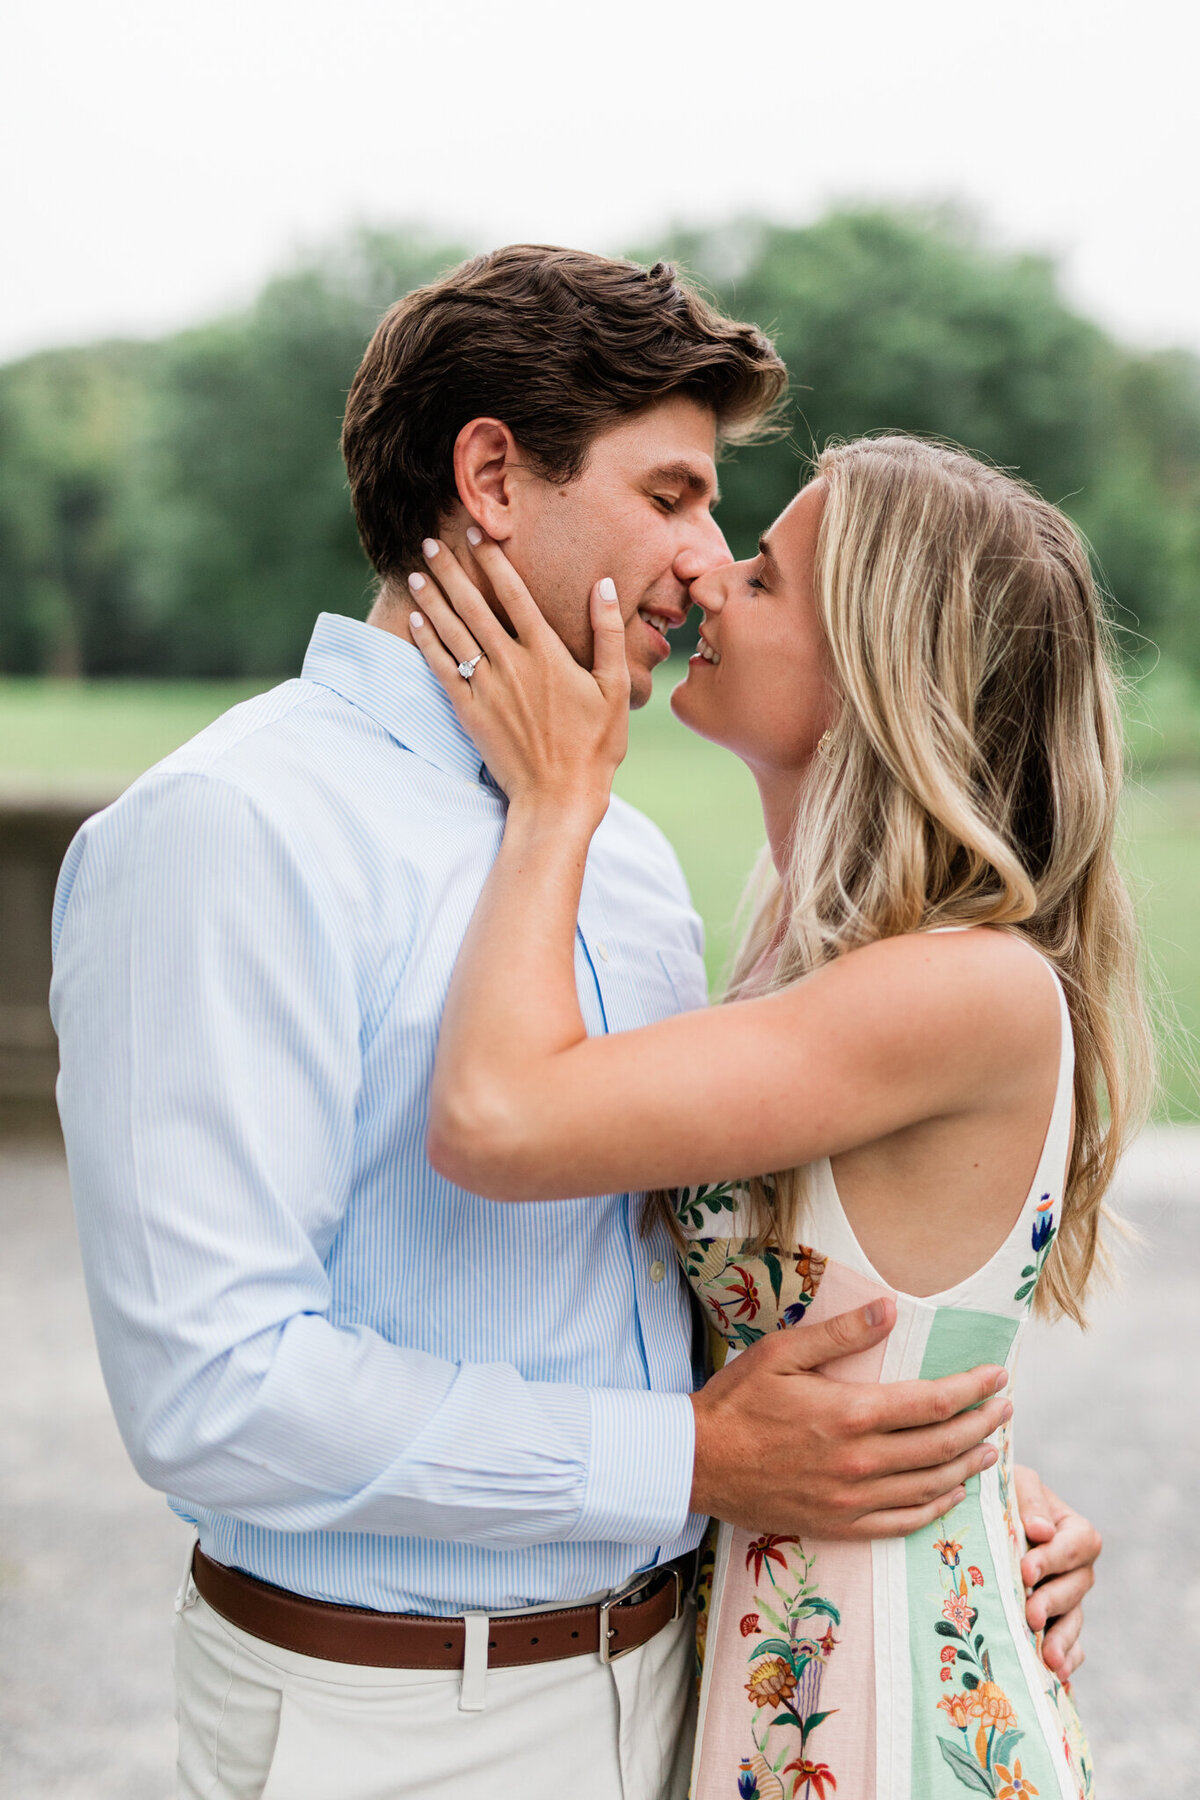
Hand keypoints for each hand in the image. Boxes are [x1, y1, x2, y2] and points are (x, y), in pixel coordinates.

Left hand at [407, 531, 629, 823]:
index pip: (515, 595)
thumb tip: (604, 585)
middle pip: (474, 606)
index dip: (493, 562)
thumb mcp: (615, 688)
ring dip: (432, 600)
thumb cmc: (595, 745)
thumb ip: (608, 633)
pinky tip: (416, 621)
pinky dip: (428, 643)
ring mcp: (487, 689)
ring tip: (416, 573)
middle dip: (450, 571)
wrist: (559, 797)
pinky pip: (443, 669)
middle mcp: (512, 665)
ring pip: (453, 633)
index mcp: (547, 654)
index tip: (477, 535)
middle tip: (429, 542)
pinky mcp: (470, 712)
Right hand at [691, 1299, 1012, 1539]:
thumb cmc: (736, 1400)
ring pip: (930, 1487)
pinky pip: (902, 1522)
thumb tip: (890, 1308)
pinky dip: (935, 1509)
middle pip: (942, 1446)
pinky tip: (950, 1495)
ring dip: (968, 1467)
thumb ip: (840, 1333)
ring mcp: (851, 1499)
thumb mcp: (782, 1352)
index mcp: (851, 1414)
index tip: (997, 1377)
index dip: (972, 1390)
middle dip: (982, 1425)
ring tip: (992, 1450)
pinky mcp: (839, 1525)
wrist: (697, 1463)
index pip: (932, 1403)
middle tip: (1006, 1410)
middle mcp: (860, 1461)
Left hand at [1014, 1464, 1099, 1678]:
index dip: (1056, 1558)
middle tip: (1029, 1614)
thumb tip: (1042, 1530)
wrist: (984, 1518)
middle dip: (1053, 1601)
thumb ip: (1030, 1500)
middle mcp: (1076, 1567)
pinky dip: (1066, 1658)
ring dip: (1062, 1639)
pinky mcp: (1054, 1622)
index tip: (1026, 1570)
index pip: (1079, 1544)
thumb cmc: (1002, 1494)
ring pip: (1074, 1620)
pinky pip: (1070, 1645)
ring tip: (1049, 1658)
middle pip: (1077, 1587)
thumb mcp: (1015, 1484)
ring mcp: (1067, 1598)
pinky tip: (1055, 1675)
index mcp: (1073, 1530)